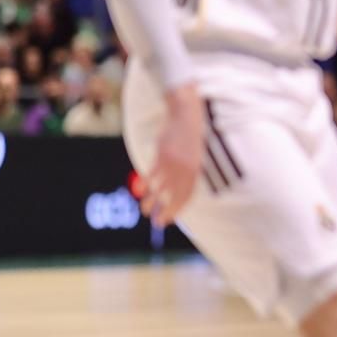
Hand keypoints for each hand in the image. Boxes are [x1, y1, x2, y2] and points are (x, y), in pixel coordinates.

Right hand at [140, 84, 203, 226]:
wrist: (185, 113)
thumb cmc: (191, 135)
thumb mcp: (195, 154)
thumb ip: (188, 171)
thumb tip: (177, 187)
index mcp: (196, 169)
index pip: (187, 195)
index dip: (178, 209)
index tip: (170, 219)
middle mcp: (186, 168)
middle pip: (174, 195)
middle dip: (166, 211)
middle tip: (157, 223)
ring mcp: (173, 162)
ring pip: (160, 186)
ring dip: (151, 201)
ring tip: (145, 211)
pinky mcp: (162, 154)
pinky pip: (152, 173)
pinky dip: (145, 184)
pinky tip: (140, 192)